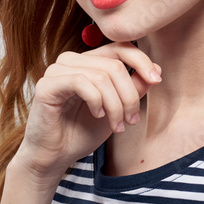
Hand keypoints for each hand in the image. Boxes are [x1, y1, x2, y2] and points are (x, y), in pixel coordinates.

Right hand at [15, 41, 160, 183]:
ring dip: (116, 105)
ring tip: (117, 125)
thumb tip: (156, 70)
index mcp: (88, 61)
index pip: (120, 47)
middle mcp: (72, 60)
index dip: (141, 61)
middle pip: (115, 65)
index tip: (157, 80)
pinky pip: (82, 82)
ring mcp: (57, 70)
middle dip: (129, 96)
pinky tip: (97, 115)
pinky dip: (96, 101)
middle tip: (132, 120)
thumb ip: (134, 88)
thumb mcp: (117, 108)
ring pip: (102, 76)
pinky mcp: (46, 85)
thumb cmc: (82, 131)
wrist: (55, 156)